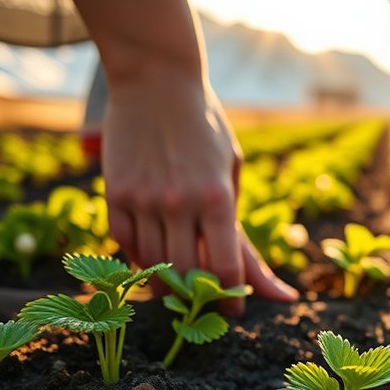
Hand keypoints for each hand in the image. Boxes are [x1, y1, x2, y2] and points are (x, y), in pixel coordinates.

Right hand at [102, 69, 297, 314]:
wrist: (157, 78)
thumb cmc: (205, 125)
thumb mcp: (232, 170)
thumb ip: (237, 225)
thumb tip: (273, 284)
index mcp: (218, 197)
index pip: (226, 269)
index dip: (231, 298)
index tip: (234, 311)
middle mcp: (181, 203)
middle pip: (186, 275)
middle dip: (198, 298)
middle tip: (204, 306)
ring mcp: (144, 199)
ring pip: (152, 264)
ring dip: (165, 283)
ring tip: (177, 288)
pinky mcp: (116, 192)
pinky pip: (125, 242)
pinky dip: (137, 257)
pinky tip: (150, 259)